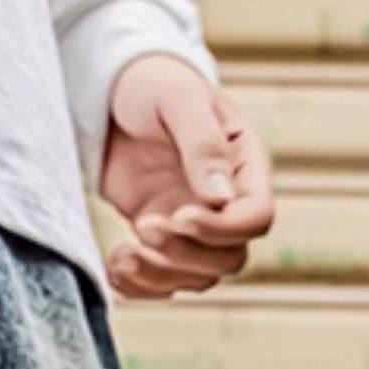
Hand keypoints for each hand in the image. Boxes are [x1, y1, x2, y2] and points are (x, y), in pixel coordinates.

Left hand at [99, 53, 275, 299]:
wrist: (111, 92)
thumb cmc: (153, 83)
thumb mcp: (178, 100)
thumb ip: (202, 143)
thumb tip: (219, 199)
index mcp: (244, 163)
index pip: (257, 216)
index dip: (221, 229)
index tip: (178, 217)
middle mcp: (226, 199)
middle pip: (229, 257)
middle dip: (184, 255)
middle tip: (146, 225)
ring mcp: (193, 220)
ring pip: (198, 276)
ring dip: (159, 277)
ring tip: (123, 256)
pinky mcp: (160, 233)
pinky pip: (163, 279)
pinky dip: (139, 286)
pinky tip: (115, 267)